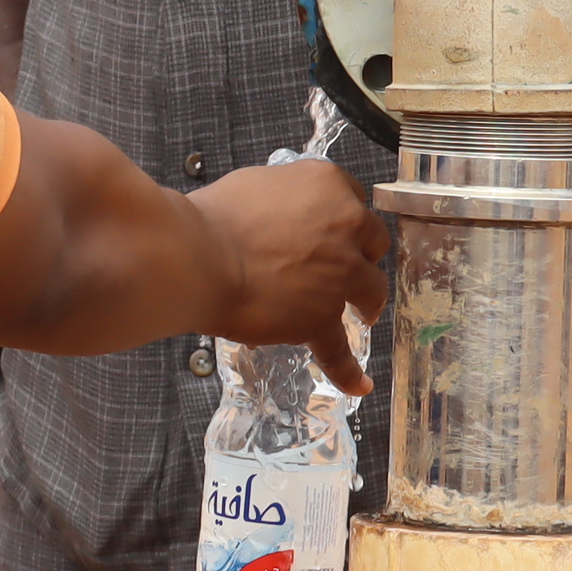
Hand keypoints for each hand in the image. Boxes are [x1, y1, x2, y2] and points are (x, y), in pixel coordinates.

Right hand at [186, 158, 386, 395]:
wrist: (199, 257)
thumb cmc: (213, 216)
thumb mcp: (256, 185)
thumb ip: (284, 200)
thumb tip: (281, 217)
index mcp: (327, 185)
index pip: (350, 196)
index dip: (341, 216)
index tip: (332, 227)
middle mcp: (345, 226)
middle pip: (372, 240)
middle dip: (362, 253)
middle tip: (346, 265)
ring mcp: (340, 275)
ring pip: (372, 289)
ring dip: (368, 300)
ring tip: (361, 313)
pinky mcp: (323, 318)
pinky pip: (340, 350)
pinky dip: (350, 371)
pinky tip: (360, 386)